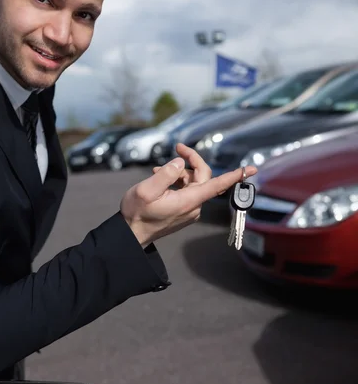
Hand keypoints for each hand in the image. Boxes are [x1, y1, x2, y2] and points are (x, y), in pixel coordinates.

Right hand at [120, 143, 256, 247]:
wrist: (131, 234)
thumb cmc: (137, 213)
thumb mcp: (146, 190)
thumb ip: (166, 175)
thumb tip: (179, 164)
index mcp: (188, 201)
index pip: (217, 185)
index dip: (234, 175)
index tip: (251, 168)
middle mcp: (193, 206)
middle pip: (202, 177)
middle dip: (190, 161)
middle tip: (177, 148)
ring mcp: (189, 210)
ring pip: (192, 183)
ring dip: (178, 173)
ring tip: (156, 172)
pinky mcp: (184, 212)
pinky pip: (186, 191)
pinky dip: (176, 182)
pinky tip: (160, 181)